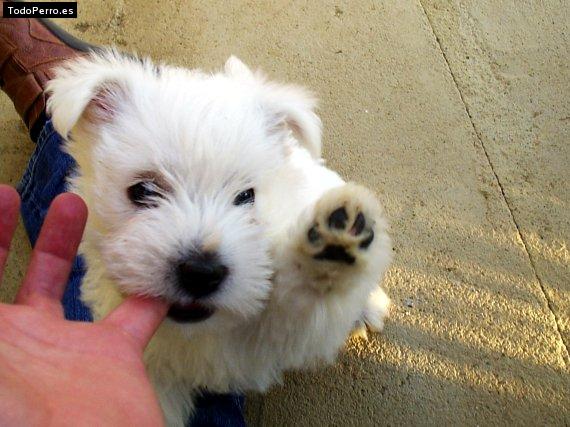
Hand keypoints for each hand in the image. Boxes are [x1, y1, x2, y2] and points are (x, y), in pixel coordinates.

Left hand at [0, 185, 167, 426]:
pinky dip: (146, 291)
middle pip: (3, 276)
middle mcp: (16, 342)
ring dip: (62, 243)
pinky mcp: (112, 356)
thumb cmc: (25, 416)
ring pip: (59, 284)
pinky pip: (133, 315)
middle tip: (11, 195)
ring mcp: (63, 347)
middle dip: (1, 232)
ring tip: (73, 205)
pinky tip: (153, 265)